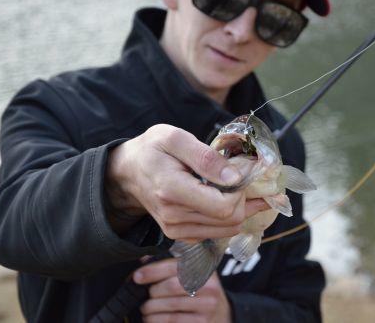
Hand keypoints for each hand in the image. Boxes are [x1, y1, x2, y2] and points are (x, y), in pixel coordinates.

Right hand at [105, 124, 267, 238]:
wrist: (130, 171)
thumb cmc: (153, 149)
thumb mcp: (176, 138)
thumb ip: (206, 157)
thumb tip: (235, 177)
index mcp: (172, 190)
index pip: (223, 206)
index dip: (241, 191)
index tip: (239, 172)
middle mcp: (173, 216)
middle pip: (230, 220)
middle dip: (244, 199)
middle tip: (242, 178)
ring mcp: (176, 230)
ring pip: (228, 229)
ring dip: (240, 209)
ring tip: (238, 187)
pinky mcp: (181, 235)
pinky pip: (217, 233)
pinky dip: (228, 217)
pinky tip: (226, 198)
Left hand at [134, 259, 231, 322]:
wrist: (223, 314)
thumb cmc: (201, 291)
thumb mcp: (194, 275)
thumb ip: (172, 266)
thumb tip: (144, 259)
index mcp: (204, 270)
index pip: (175, 267)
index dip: (153, 271)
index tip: (136, 276)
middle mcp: (209, 287)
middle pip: (171, 287)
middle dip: (151, 293)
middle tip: (141, 296)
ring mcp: (207, 307)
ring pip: (171, 308)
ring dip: (151, 310)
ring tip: (144, 309)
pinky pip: (174, 322)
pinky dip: (157, 321)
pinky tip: (151, 319)